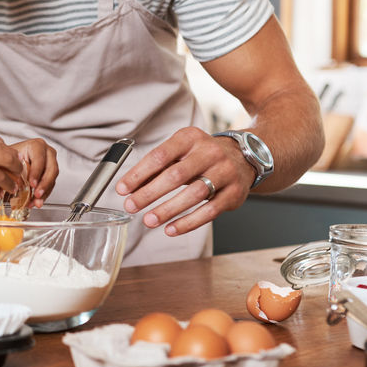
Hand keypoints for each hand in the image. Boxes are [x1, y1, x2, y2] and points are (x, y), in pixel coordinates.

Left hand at [9, 138, 57, 207]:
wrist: (11, 161)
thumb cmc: (10, 158)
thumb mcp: (6, 161)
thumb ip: (7, 169)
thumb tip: (6, 183)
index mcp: (36, 146)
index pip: (39, 159)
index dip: (36, 172)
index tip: (32, 183)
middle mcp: (46, 153)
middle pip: (51, 169)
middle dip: (44, 184)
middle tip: (36, 194)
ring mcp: (51, 163)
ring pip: (52, 179)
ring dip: (45, 192)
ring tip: (36, 201)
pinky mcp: (51, 175)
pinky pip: (51, 186)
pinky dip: (44, 195)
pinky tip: (35, 202)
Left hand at [113, 127, 252, 236]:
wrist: (243, 157)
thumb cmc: (202, 155)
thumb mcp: (181, 151)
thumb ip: (157, 167)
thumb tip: (130, 186)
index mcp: (190, 138)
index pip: (160, 156)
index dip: (139, 174)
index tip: (123, 189)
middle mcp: (210, 152)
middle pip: (175, 175)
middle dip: (149, 193)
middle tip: (131, 206)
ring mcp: (225, 172)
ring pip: (193, 194)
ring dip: (167, 210)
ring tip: (148, 220)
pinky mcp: (234, 193)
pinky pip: (209, 211)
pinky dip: (188, 222)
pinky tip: (171, 229)